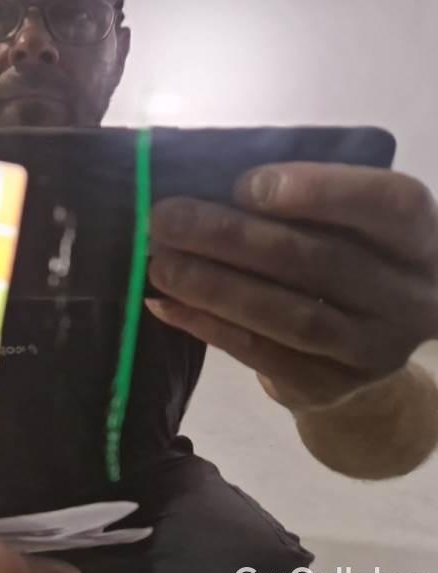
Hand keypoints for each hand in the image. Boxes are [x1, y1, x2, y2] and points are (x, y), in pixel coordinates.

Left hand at [147, 163, 437, 411]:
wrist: (356, 355)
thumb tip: (203, 189)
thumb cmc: (339, 268)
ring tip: (161, 264)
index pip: (386, 205)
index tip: (243, 184)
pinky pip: (261, 355)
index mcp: (417, 239)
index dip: (317, 191)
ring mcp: (372, 351)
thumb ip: (296, 208)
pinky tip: (168, 304)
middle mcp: (410, 298)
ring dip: (215, 287)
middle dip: (232, 237)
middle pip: (318, 261)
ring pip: (288, 315)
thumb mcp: (340, 231)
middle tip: (166, 219)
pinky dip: (209, 326)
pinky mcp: (329, 387)